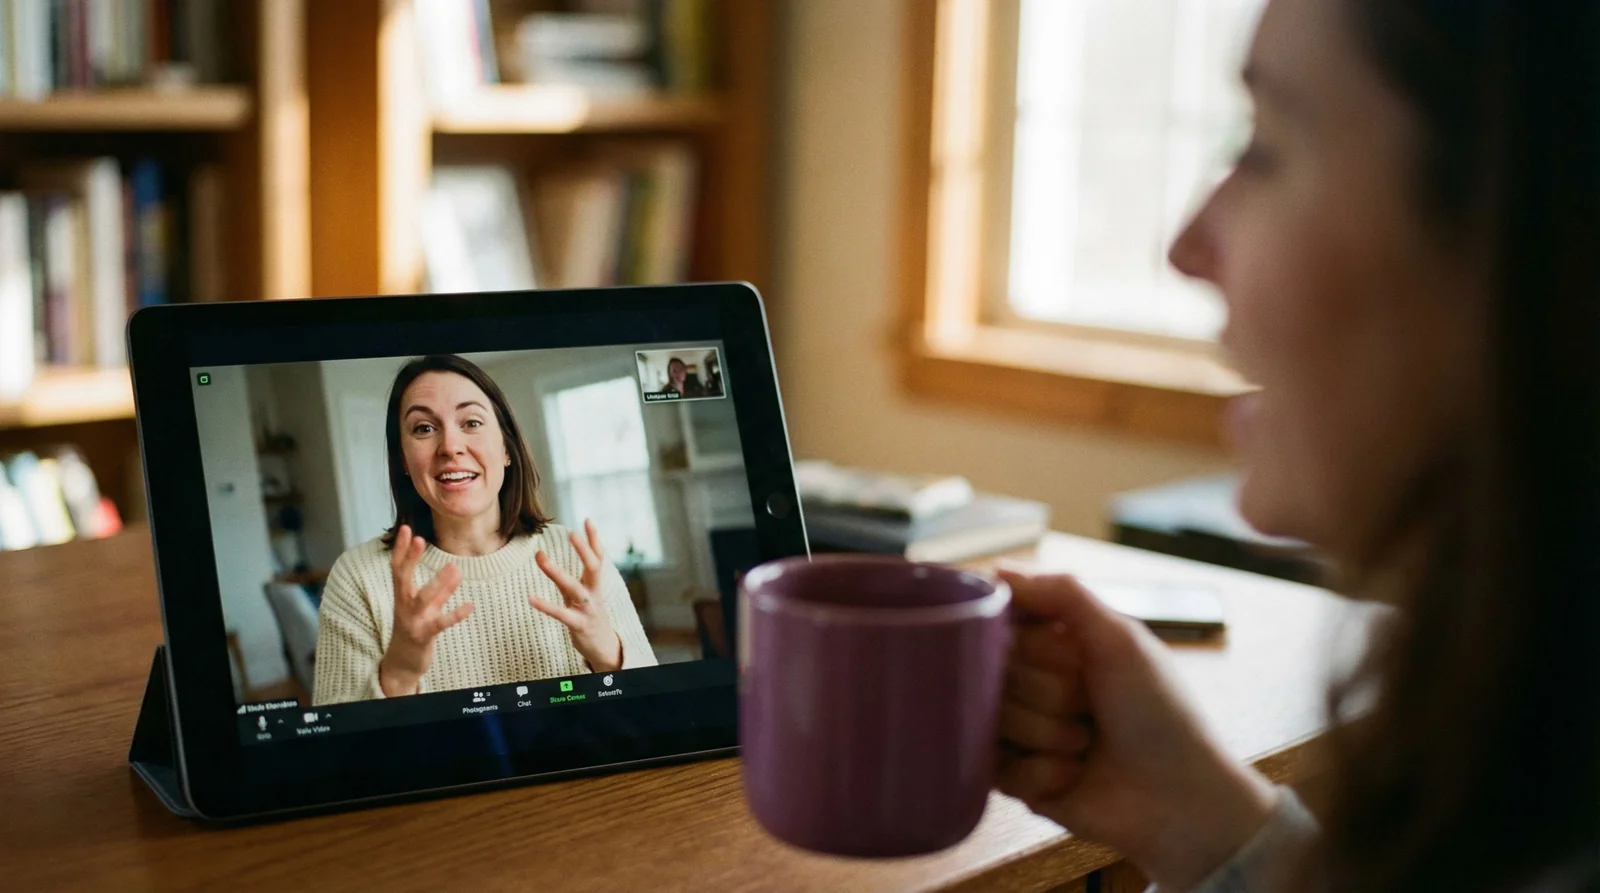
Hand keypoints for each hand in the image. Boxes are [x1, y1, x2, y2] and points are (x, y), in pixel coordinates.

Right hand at [378, 525, 471, 696]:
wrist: (402, 663)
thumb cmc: (414, 628)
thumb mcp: (424, 607)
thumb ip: (439, 589)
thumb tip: (455, 568)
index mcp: (401, 595)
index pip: (398, 568)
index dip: (401, 549)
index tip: (406, 528)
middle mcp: (404, 605)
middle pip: (403, 578)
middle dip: (410, 559)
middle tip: (419, 539)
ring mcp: (413, 621)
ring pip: (424, 599)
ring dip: (439, 584)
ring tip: (455, 568)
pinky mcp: (424, 635)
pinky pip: (441, 623)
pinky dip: (455, 615)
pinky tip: (470, 606)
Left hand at [531, 519, 623, 671]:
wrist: (603, 647)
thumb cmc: (591, 615)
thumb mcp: (587, 592)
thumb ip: (577, 575)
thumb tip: (564, 554)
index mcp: (596, 584)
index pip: (599, 557)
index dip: (595, 539)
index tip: (587, 520)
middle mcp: (595, 593)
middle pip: (594, 567)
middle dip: (584, 550)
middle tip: (572, 533)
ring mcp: (587, 609)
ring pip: (573, 587)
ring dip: (556, 572)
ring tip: (539, 556)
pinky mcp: (578, 625)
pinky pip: (560, 614)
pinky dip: (546, 605)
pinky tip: (531, 597)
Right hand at [996, 571, 1277, 891]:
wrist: (1181, 798)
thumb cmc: (1161, 713)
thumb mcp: (1120, 639)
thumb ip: (1062, 593)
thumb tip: (997, 568)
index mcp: (1055, 643)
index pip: (1000, 623)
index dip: (1032, 644)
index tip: (1069, 657)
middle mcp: (1031, 681)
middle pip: (992, 672)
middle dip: (1047, 693)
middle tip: (1089, 707)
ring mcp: (1020, 730)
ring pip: (991, 718)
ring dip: (1047, 734)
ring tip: (1086, 744)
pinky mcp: (1015, 778)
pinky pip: (997, 767)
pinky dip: (1041, 772)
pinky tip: (1073, 776)